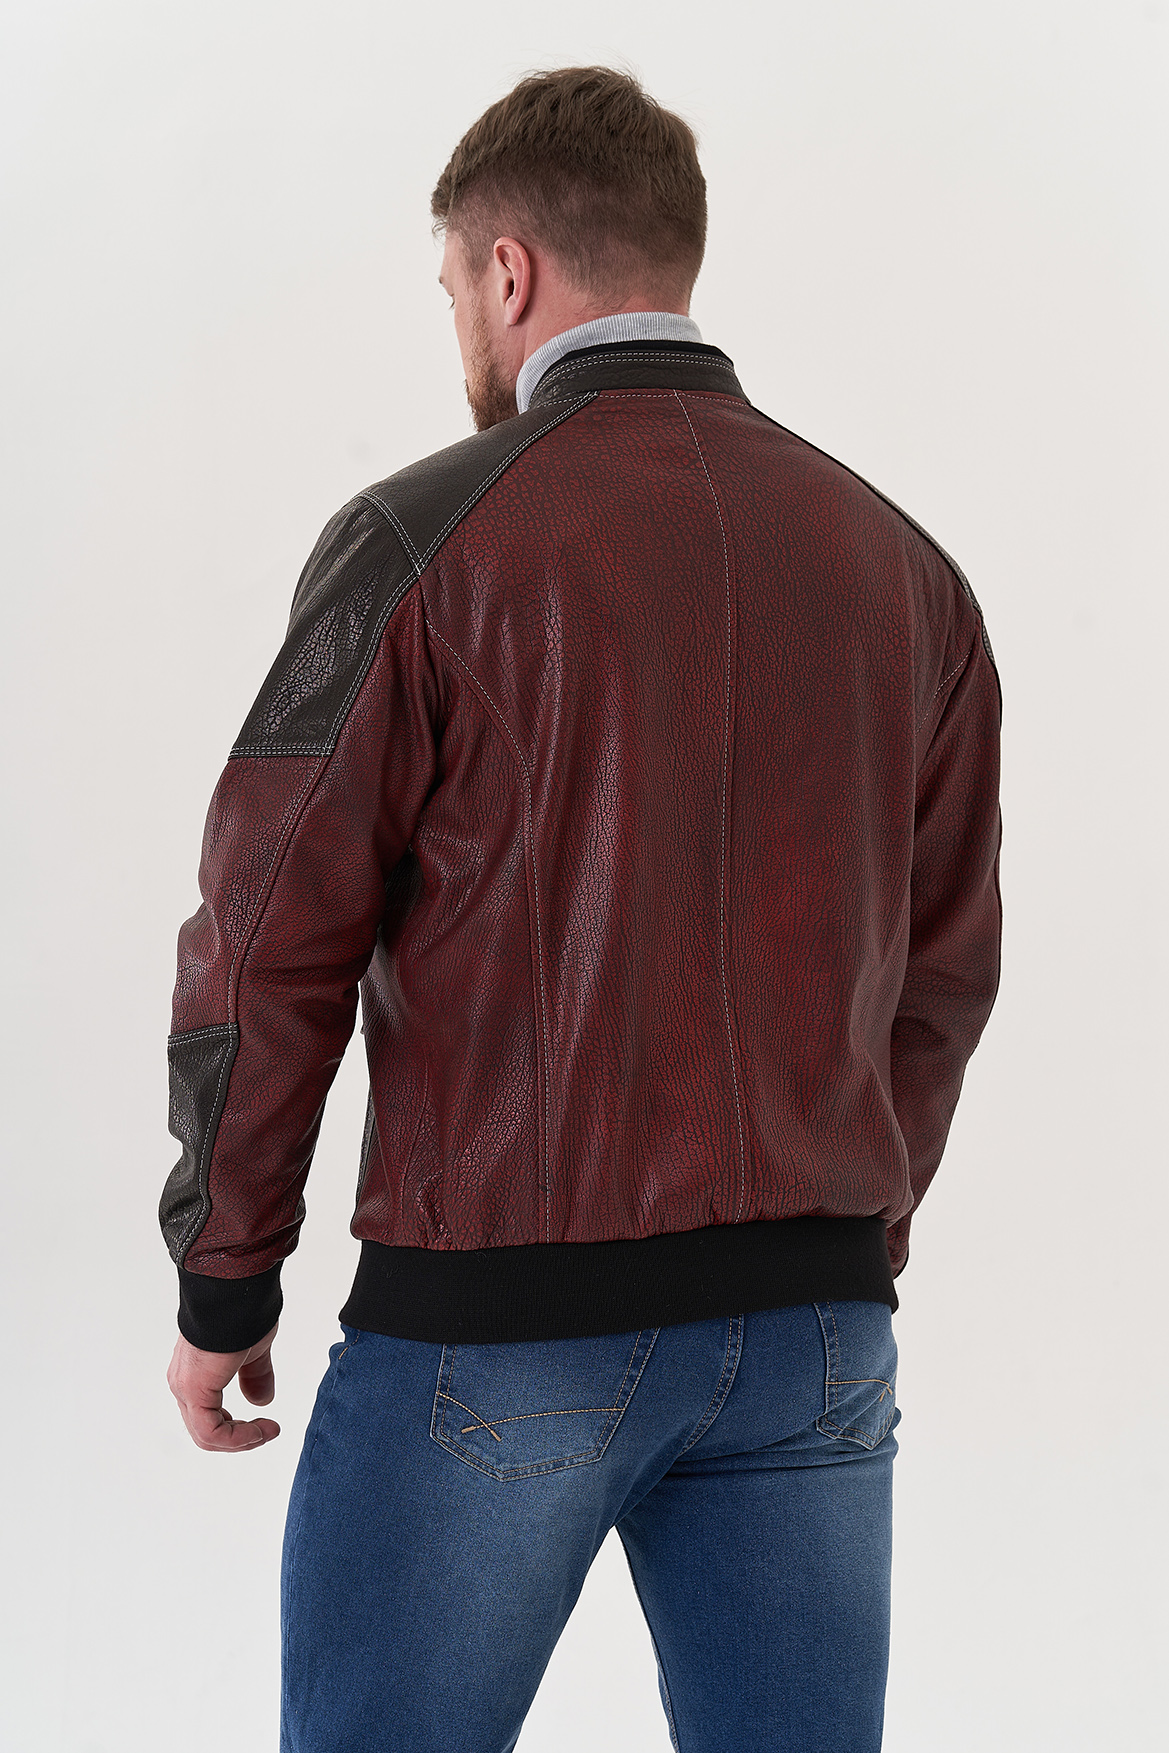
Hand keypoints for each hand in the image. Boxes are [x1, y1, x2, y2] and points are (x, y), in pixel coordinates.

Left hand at [167, 1322, 280, 1451]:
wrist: (235, 1289)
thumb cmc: (242, 1311)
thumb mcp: (253, 1351)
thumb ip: (255, 1376)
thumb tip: (261, 1400)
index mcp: (196, 1373)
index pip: (209, 1417)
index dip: (239, 1429)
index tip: (268, 1425)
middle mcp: (184, 1382)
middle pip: (206, 1430)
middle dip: (240, 1438)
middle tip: (268, 1432)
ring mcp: (185, 1386)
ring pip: (206, 1434)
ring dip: (240, 1440)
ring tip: (266, 1432)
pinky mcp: (193, 1389)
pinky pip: (209, 1431)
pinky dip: (236, 1438)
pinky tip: (259, 1430)